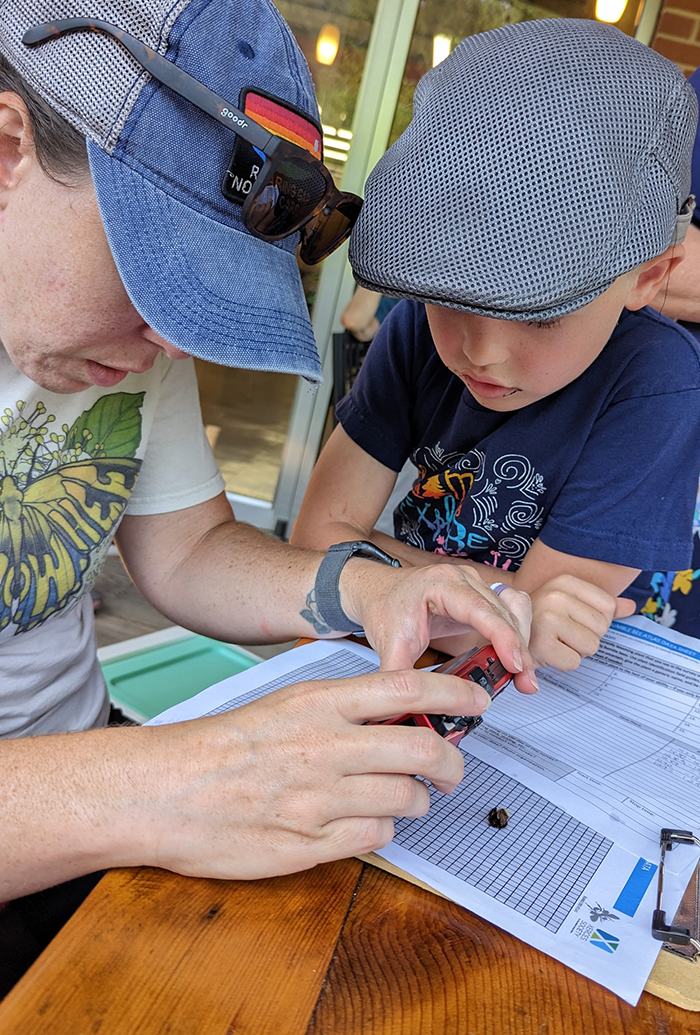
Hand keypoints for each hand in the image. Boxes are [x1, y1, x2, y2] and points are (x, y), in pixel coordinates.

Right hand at [140, 669, 491, 879]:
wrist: (169, 790)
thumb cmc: (227, 745)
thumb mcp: (287, 704)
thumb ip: (344, 707)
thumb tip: (403, 710)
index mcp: (320, 703)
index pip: (407, 687)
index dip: (455, 692)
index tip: (478, 700)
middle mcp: (327, 746)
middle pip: (422, 747)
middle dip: (452, 761)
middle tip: (452, 769)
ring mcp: (321, 797)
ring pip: (406, 797)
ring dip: (417, 799)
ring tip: (404, 797)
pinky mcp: (313, 842)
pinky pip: (378, 837)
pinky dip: (384, 829)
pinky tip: (364, 821)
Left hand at [340, 562, 536, 692]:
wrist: (378, 591)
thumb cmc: (384, 608)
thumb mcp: (389, 644)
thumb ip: (400, 677)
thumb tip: (405, 709)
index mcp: (441, 584)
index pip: (481, 610)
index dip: (504, 637)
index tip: (515, 665)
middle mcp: (463, 579)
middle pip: (504, 612)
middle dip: (519, 649)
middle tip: (525, 683)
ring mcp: (475, 585)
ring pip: (514, 611)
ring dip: (522, 643)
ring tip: (523, 676)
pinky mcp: (480, 596)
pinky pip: (510, 610)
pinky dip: (517, 634)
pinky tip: (514, 659)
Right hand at [529, 574, 635, 669]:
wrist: (506, 635)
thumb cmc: (539, 621)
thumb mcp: (570, 605)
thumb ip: (601, 605)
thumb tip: (631, 606)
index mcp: (565, 582)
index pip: (608, 607)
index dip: (595, 620)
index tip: (572, 620)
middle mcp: (555, 595)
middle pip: (602, 627)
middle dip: (585, 636)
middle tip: (561, 634)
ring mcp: (547, 618)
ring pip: (591, 646)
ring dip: (575, 650)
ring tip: (555, 642)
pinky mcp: (541, 643)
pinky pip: (574, 662)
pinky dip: (563, 663)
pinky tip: (549, 652)